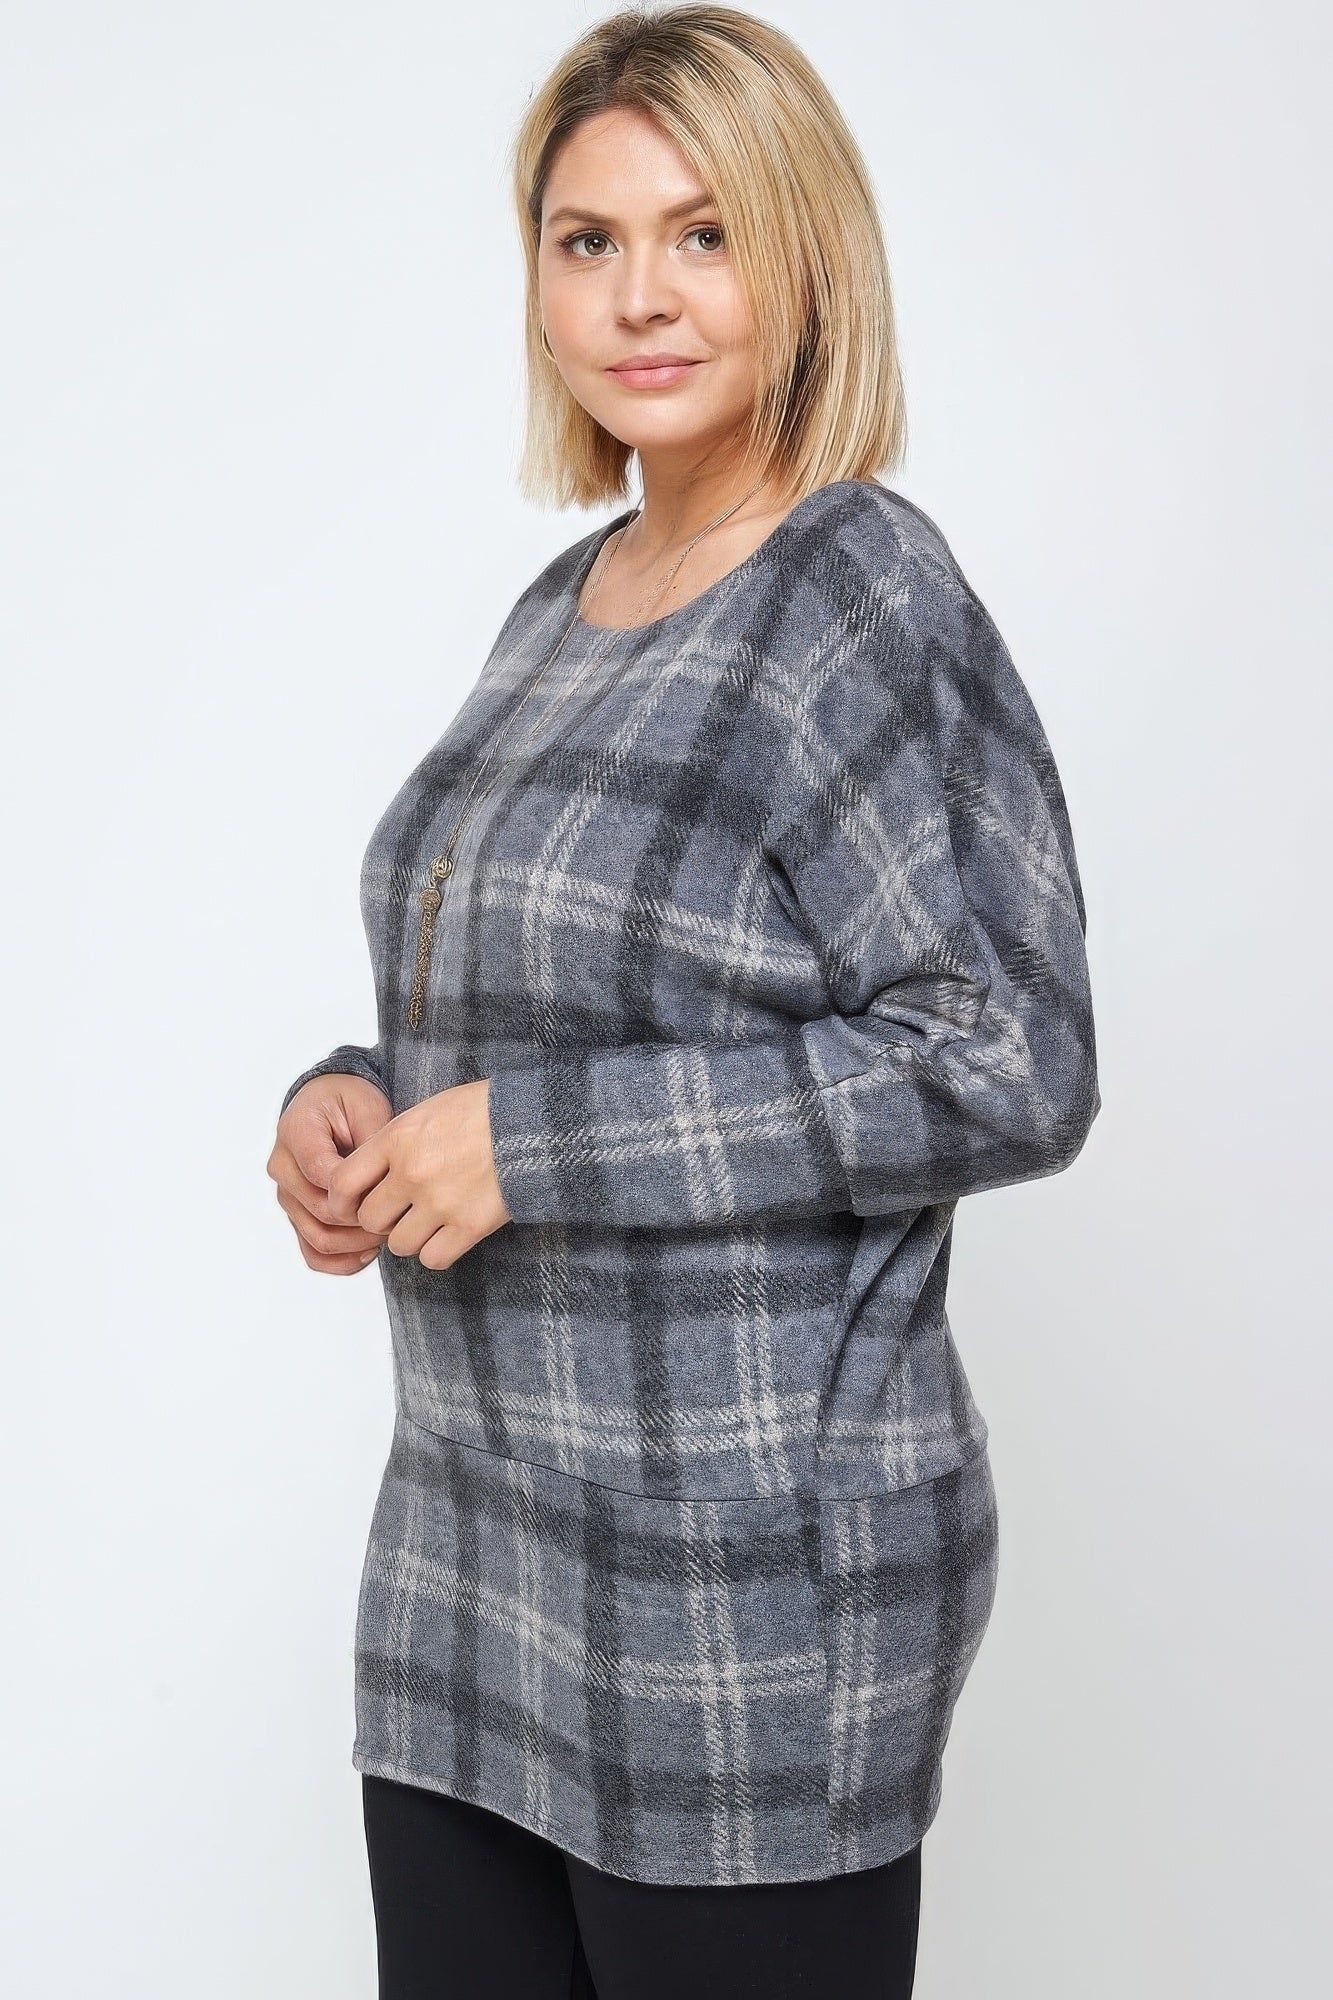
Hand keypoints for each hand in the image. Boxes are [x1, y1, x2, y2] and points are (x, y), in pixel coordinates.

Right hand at [268, 1073, 394, 1273]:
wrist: (331, 1104)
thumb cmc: (350, 1101)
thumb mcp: (367, 1107)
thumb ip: (372, 1143)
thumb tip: (382, 1186)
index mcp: (295, 1133)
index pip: (323, 1175)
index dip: (359, 1191)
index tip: (392, 1192)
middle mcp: (283, 1167)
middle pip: (321, 1211)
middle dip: (364, 1220)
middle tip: (401, 1218)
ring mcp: (288, 1194)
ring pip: (317, 1238)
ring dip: (356, 1244)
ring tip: (388, 1235)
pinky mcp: (297, 1215)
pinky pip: (312, 1253)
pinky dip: (341, 1261)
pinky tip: (370, 1253)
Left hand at [324, 1078, 510, 1271]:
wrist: (534, 1122)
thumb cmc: (483, 1110)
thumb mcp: (428, 1110)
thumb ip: (394, 1141)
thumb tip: (371, 1173)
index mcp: (397, 1139)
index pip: (342, 1183)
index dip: (342, 1201)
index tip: (351, 1206)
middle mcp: (412, 1172)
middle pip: (370, 1219)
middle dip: (381, 1219)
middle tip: (399, 1212)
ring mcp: (440, 1202)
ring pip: (399, 1244)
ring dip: (409, 1237)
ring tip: (427, 1222)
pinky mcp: (470, 1226)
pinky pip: (433, 1259)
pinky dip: (436, 1253)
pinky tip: (447, 1236)